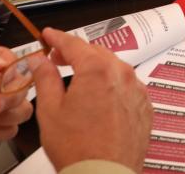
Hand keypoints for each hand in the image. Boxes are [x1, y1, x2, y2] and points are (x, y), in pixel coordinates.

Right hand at [31, 28, 150, 172]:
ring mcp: (137, 90)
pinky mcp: (144, 106)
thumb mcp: (50, 110)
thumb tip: (40, 61)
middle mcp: (122, 74)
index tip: (49, 35)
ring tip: (77, 77)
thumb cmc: (78, 147)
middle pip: (96, 53)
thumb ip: (45, 78)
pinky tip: (99, 97)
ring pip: (114, 68)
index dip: (58, 38)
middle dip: (76, 52)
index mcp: (97, 70)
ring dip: (95, 68)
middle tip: (57, 57)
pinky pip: (127, 86)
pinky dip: (112, 85)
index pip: (74, 44)